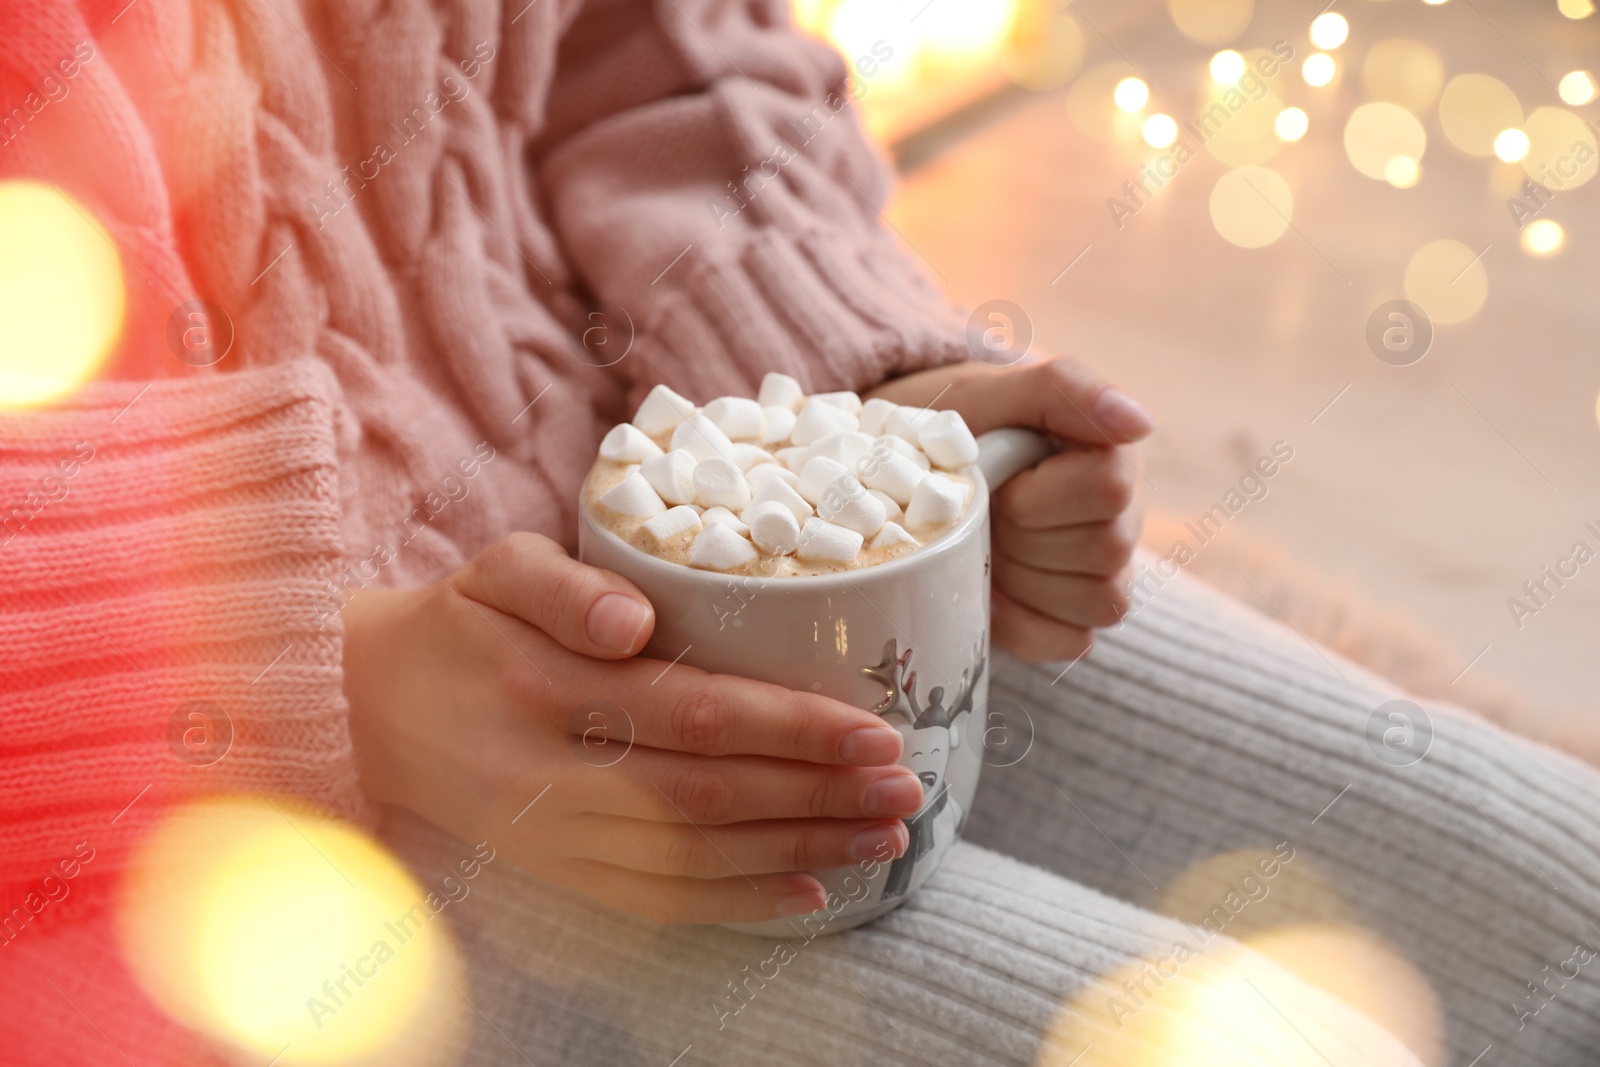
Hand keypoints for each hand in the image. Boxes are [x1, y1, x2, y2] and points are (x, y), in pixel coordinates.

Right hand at [342, 533, 917, 923]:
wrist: (361, 709)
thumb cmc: (455, 624)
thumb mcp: (495, 571)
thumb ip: (563, 587)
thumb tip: (636, 623)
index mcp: (547, 688)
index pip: (696, 715)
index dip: (794, 729)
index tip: (876, 732)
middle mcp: (552, 775)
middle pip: (710, 797)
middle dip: (819, 797)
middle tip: (907, 789)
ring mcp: (552, 838)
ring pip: (693, 861)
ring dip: (799, 853)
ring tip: (884, 838)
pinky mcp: (553, 874)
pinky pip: (653, 902)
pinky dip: (737, 906)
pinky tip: (807, 895)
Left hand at [864, 356, 1153, 661]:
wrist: (917, 470)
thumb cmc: (961, 428)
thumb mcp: (994, 394)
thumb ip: (1066, 391)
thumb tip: (1140, 423)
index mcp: (1115, 457)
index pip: (1108, 490)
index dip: (1037, 493)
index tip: (1001, 475)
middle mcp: (1124, 518)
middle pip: (1103, 550)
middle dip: (1024, 533)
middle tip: (987, 510)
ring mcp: (1106, 574)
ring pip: (1097, 602)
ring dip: (1025, 578)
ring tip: (988, 544)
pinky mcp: (1076, 619)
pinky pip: (1071, 642)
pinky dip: (1020, 622)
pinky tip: (990, 588)